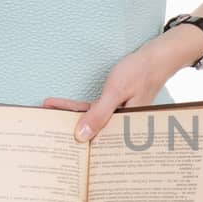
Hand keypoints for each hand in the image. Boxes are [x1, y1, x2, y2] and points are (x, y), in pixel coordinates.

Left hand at [43, 40, 172, 142]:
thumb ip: (98, 114)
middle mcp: (120, 126)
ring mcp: (117, 116)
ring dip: (71, 117)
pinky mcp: (114, 106)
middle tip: (46, 131)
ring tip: (48, 116)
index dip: (76, 143)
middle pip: (91, 133)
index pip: (96, 141)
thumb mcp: (115, 92)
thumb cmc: (140, 73)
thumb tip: (81, 136)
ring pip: (90, 121)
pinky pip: (93, 111)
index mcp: (124, 128)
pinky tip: (64, 108)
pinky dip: (79, 109)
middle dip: (69, 133)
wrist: (156, 58)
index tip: (56, 142)